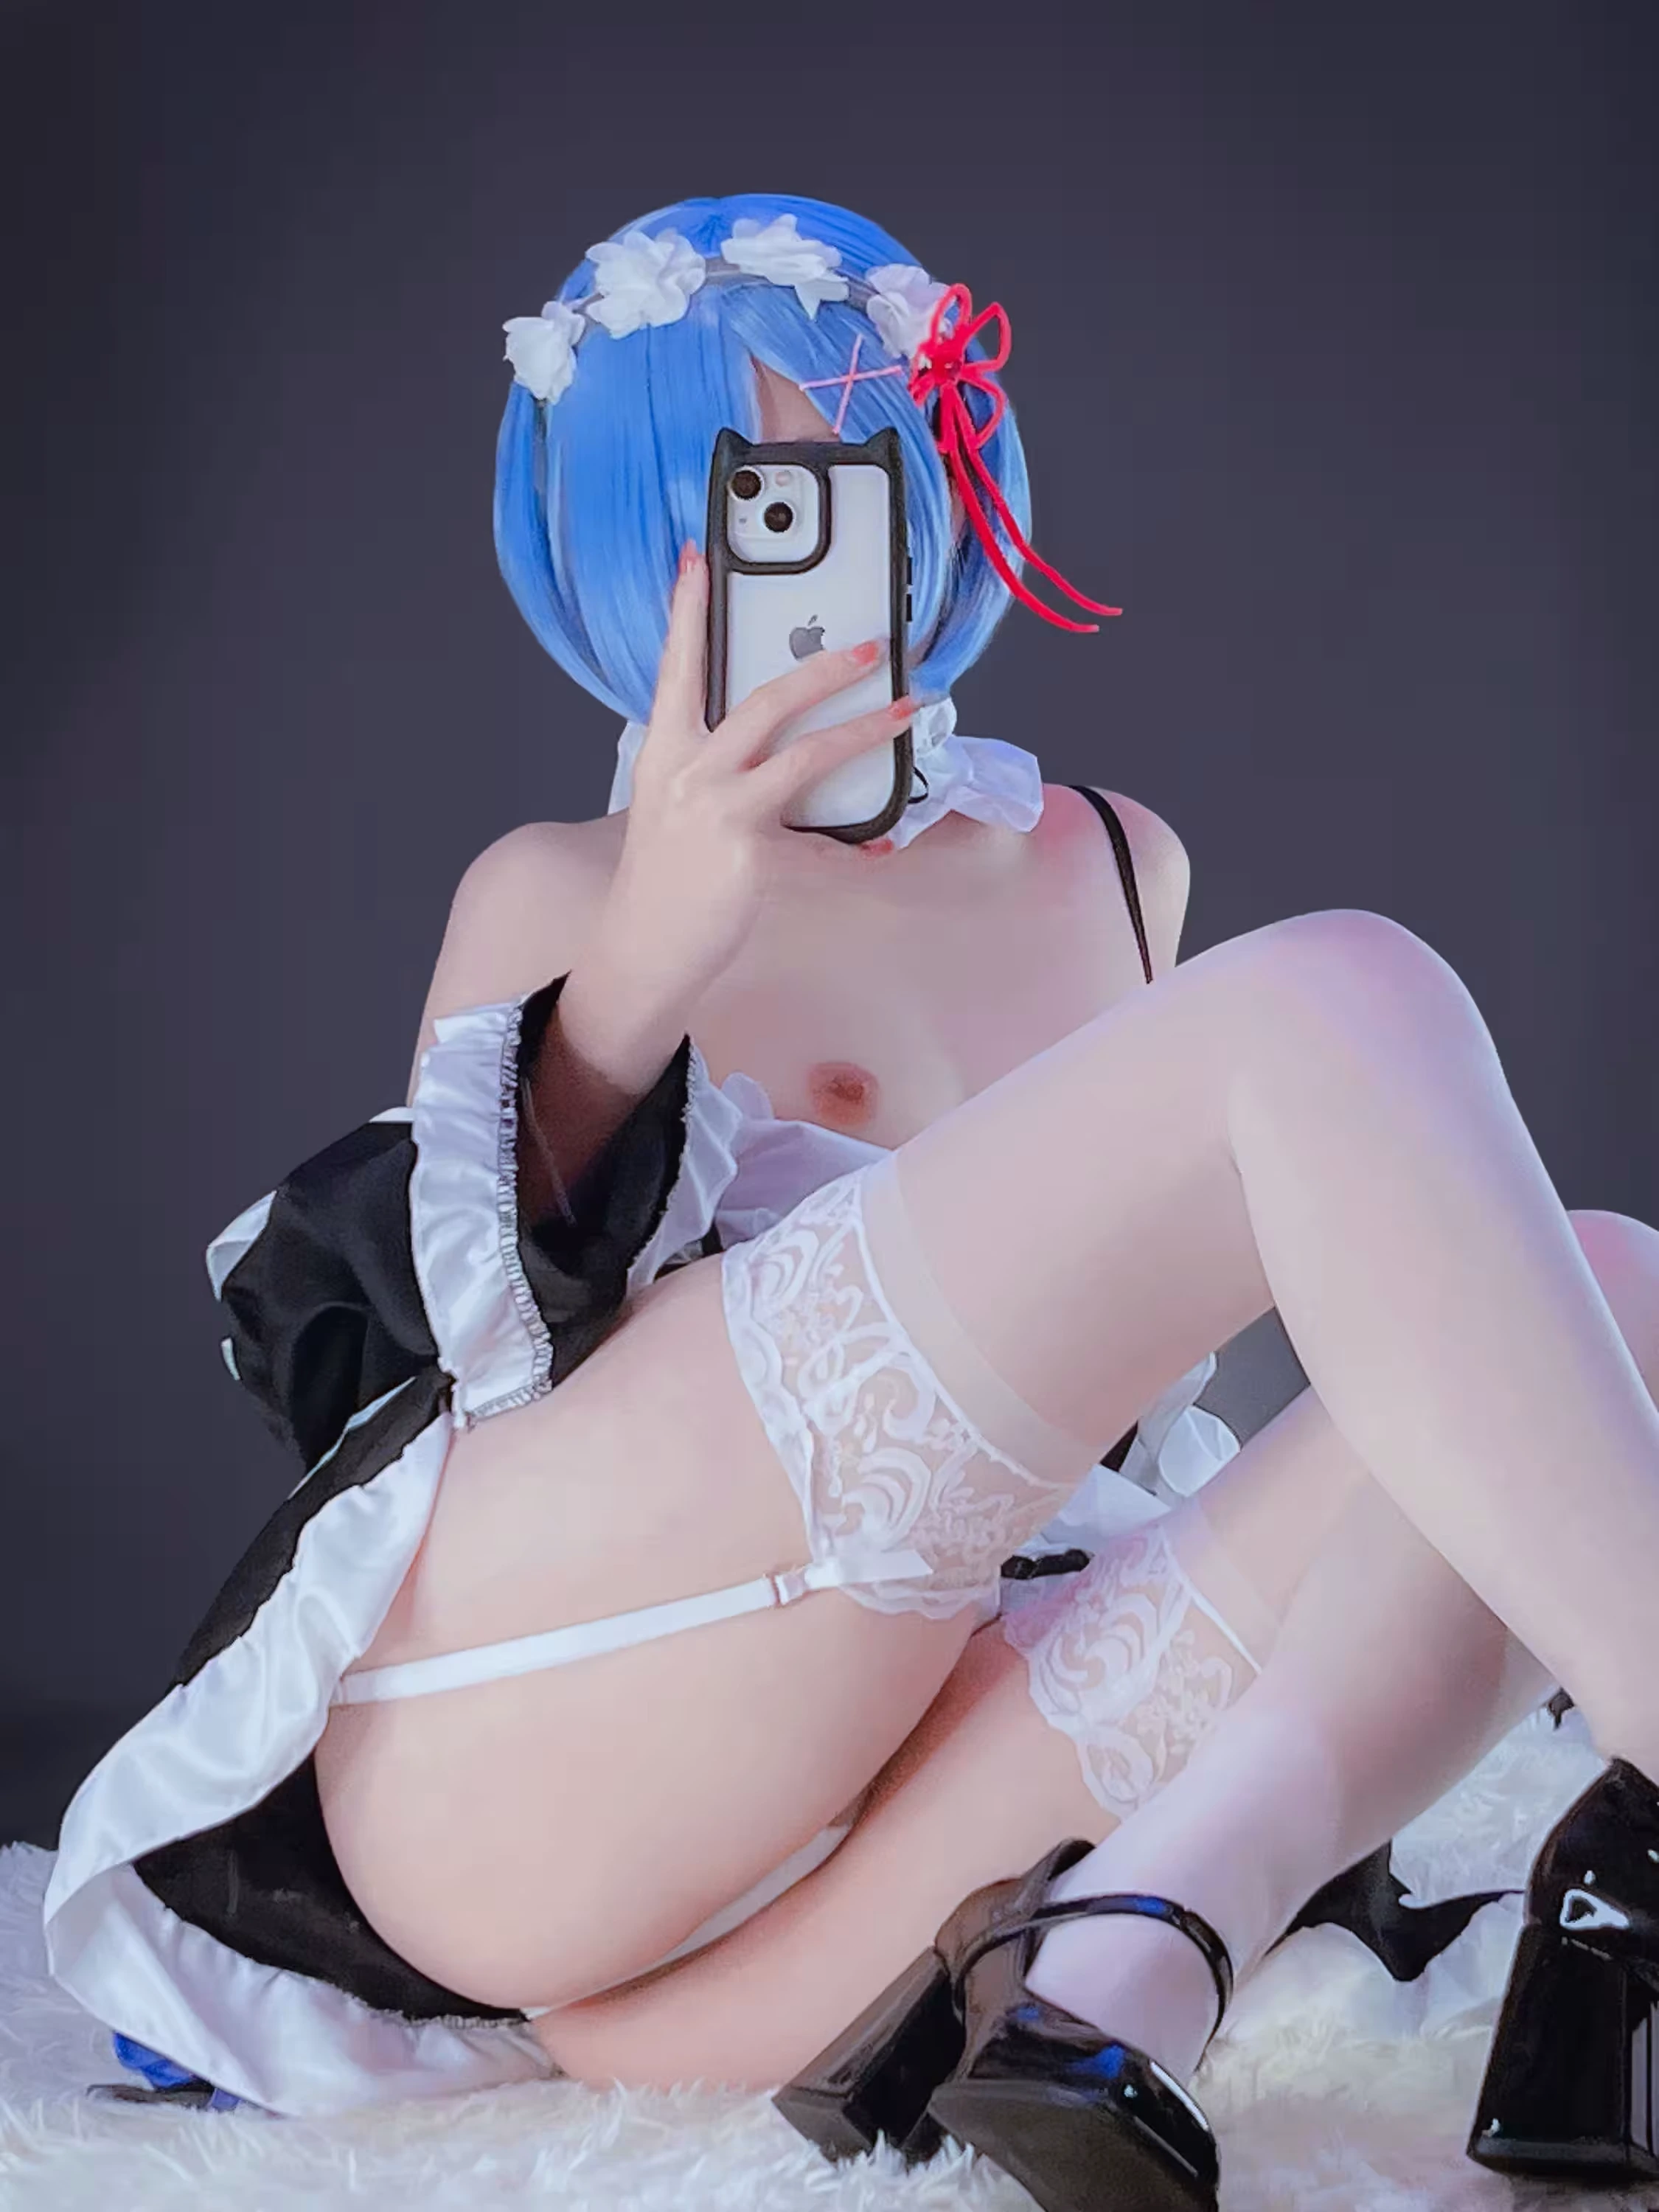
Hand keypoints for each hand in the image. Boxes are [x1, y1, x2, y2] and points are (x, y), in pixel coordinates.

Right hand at [604, 543, 913, 995]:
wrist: (643, 948)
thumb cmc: (663, 876)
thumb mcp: (673, 804)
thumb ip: (715, 764)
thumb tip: (778, 737)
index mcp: (664, 753)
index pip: (675, 668)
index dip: (686, 610)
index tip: (697, 557)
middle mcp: (690, 774)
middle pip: (763, 702)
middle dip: (822, 668)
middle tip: (868, 647)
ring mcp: (720, 813)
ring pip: (806, 756)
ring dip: (863, 731)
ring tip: (904, 711)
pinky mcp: (751, 856)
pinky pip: (822, 840)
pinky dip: (860, 843)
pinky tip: (886, 841)